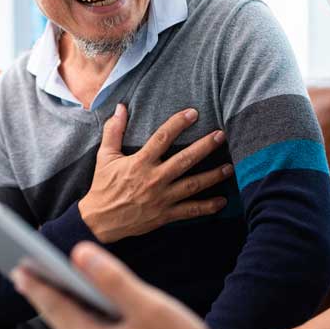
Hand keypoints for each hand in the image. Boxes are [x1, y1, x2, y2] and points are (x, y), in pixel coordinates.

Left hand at [12, 242, 227, 328]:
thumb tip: (78, 252)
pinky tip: (84, 315)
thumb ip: (112, 279)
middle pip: (58, 322)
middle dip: (43, 295)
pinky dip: (78, 326)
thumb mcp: (149, 308)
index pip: (55, 306)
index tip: (18, 265)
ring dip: (60, 311)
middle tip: (24, 271)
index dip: (36, 283)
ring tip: (50, 289)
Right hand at [79, 104, 231, 242]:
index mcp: (140, 163)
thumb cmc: (103, 186)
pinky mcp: (165, 215)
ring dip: (213, 176)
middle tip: (221, 135)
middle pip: (185, 160)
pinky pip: (190, 211)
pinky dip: (207, 207)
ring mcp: (161, 198)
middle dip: (205, 147)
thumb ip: (114, 131)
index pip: (162, 138)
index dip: (178, 123)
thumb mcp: (104, 156)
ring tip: (229, 167)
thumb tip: (121, 107)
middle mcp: (153, 179)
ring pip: (192, 185)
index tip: (193, 113)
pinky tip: (222, 201)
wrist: (99, 221)